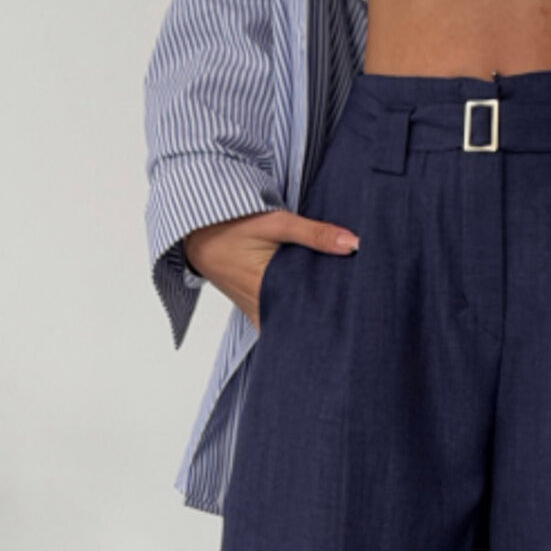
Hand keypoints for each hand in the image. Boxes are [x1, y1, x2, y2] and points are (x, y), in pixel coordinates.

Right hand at [182, 210, 360, 330]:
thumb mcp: (275, 223)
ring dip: (308, 319)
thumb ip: (315, 234)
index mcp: (266, 292)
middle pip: (299, 325)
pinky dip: (294, 313)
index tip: (354, 327)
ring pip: (288, 323)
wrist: (195, 229)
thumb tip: (353, 244)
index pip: (304, 321)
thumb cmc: (231, 224)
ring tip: (341, 320)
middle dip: (323, 325)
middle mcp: (260, 307)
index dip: (328, 326)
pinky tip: (313, 307)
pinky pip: (278, 315)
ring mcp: (255, 308)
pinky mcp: (253, 304)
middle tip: (354, 325)